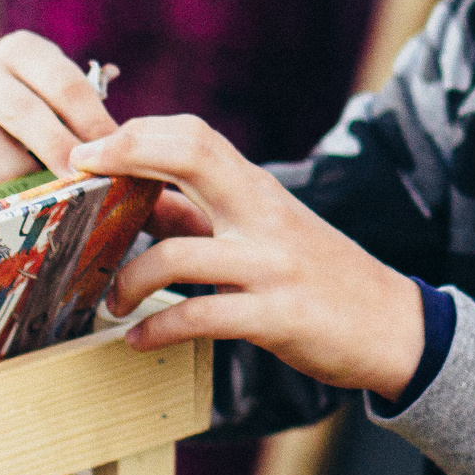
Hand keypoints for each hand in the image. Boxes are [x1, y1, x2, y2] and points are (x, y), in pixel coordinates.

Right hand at [0, 30, 120, 198]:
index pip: (64, 83)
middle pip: (24, 113)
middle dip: (60, 152)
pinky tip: (14, 210)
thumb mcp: (63, 104)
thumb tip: (119, 137)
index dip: (93, 123)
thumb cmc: (40, 122)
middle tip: (85, 183)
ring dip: (31, 187)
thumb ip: (90, 113)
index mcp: (19, 50)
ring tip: (55, 201)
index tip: (113, 154)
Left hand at [70, 115, 426, 397]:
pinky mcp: (276, 316)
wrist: (393, 324)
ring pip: (178, 254)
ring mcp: (271, 264)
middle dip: (126, 157)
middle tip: (81, 178)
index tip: (88, 150)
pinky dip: (158, 330)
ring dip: (128, 281)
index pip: (195, 135)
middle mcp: (264, 214)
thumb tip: (141, 202)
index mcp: (258, 190)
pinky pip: (200, 317)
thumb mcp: (266, 232)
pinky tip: (139, 341)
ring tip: (111, 304)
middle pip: (191, 155)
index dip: (136, 134)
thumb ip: (206, 215)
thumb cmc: (320, 275)